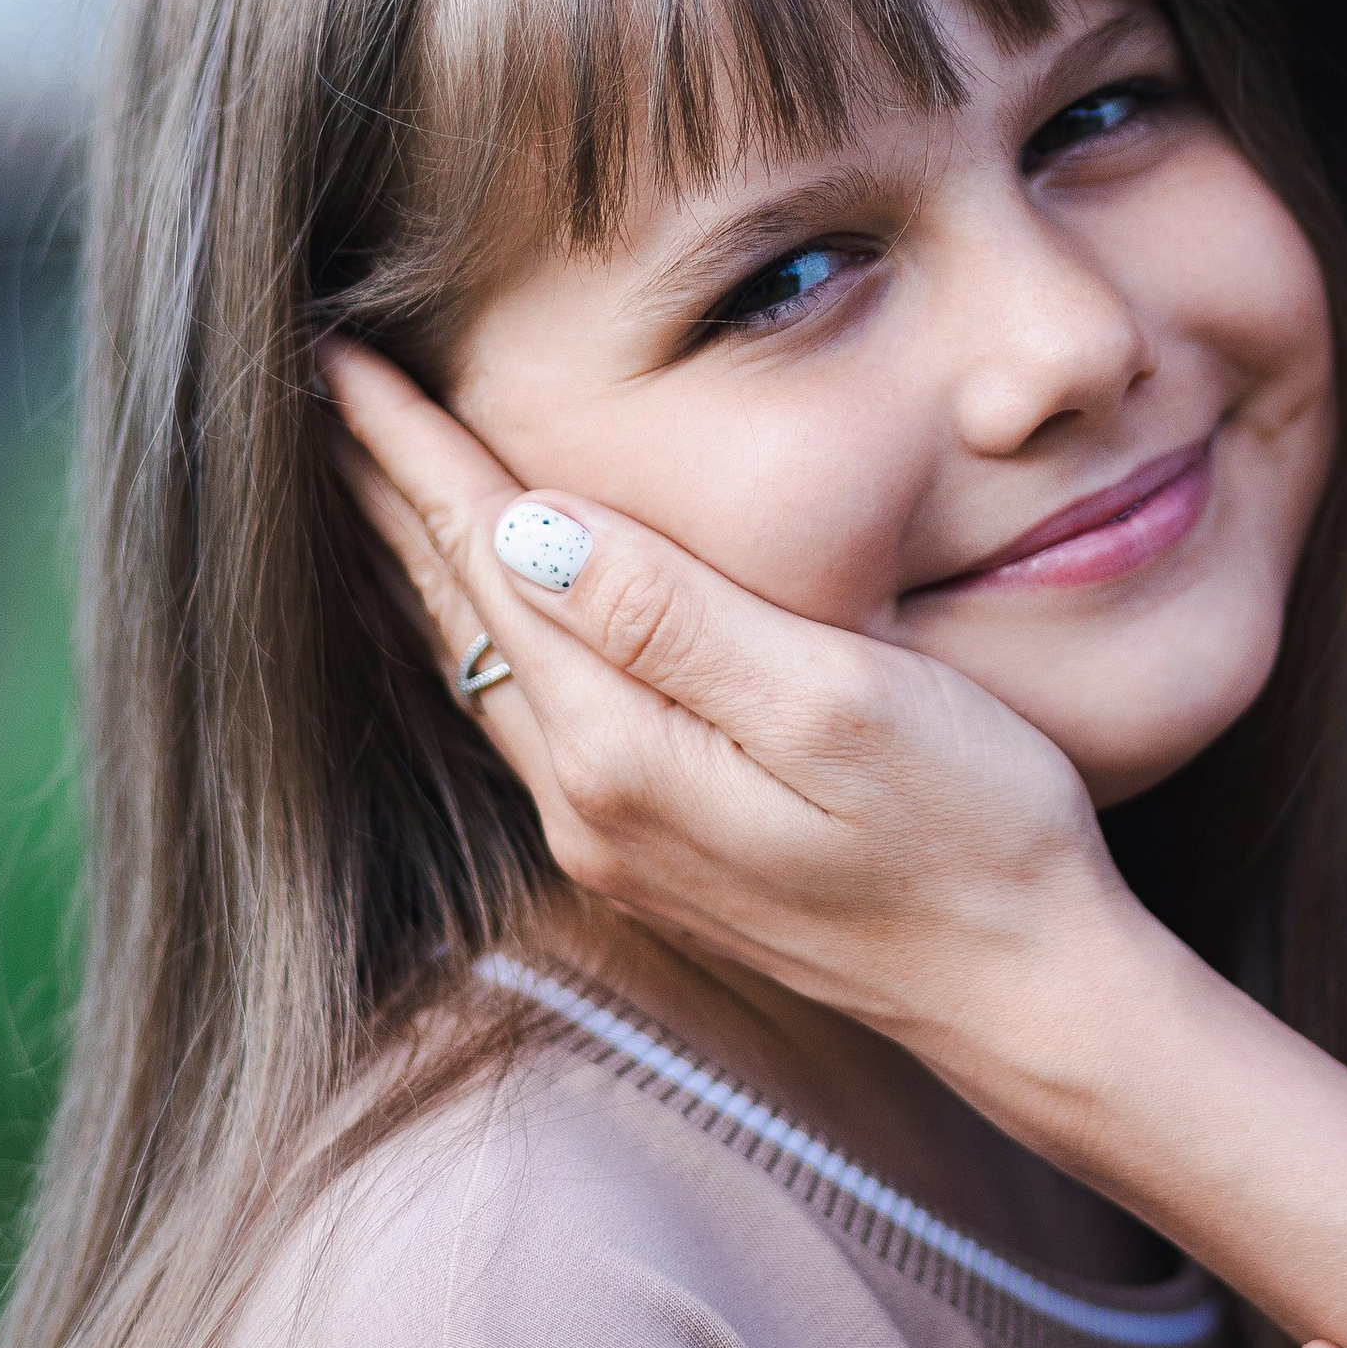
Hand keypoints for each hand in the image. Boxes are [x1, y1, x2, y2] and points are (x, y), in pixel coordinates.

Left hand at [322, 341, 1119, 1054]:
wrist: (1023, 989)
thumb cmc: (972, 829)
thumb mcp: (839, 703)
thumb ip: (677, 619)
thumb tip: (535, 525)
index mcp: (624, 749)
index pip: (491, 556)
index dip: (415, 450)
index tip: (342, 358)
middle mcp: (587, 803)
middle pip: (459, 611)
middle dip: (388, 493)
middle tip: (322, 388)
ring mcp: (613, 838)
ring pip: (477, 665)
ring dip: (419, 561)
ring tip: (373, 475)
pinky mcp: (651, 854)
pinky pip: (520, 712)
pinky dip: (477, 629)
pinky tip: (476, 603)